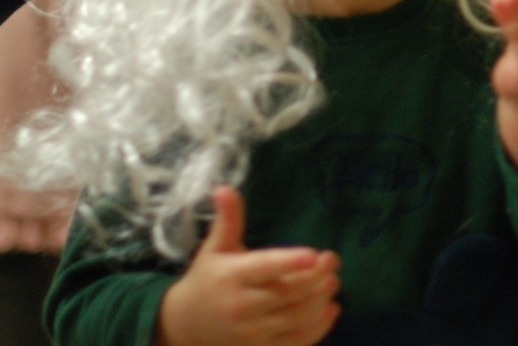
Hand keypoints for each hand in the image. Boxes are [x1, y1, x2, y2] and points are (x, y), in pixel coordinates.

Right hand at [156, 187, 340, 345]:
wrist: (184, 326)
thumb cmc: (207, 280)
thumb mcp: (214, 249)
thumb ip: (227, 220)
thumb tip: (225, 187)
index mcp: (232, 276)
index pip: (265, 268)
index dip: (290, 262)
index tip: (314, 253)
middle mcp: (242, 306)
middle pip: (288, 292)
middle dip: (315, 277)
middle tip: (333, 261)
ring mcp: (251, 333)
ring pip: (295, 317)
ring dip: (320, 299)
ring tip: (334, 282)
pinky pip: (295, 341)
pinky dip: (317, 327)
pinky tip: (331, 309)